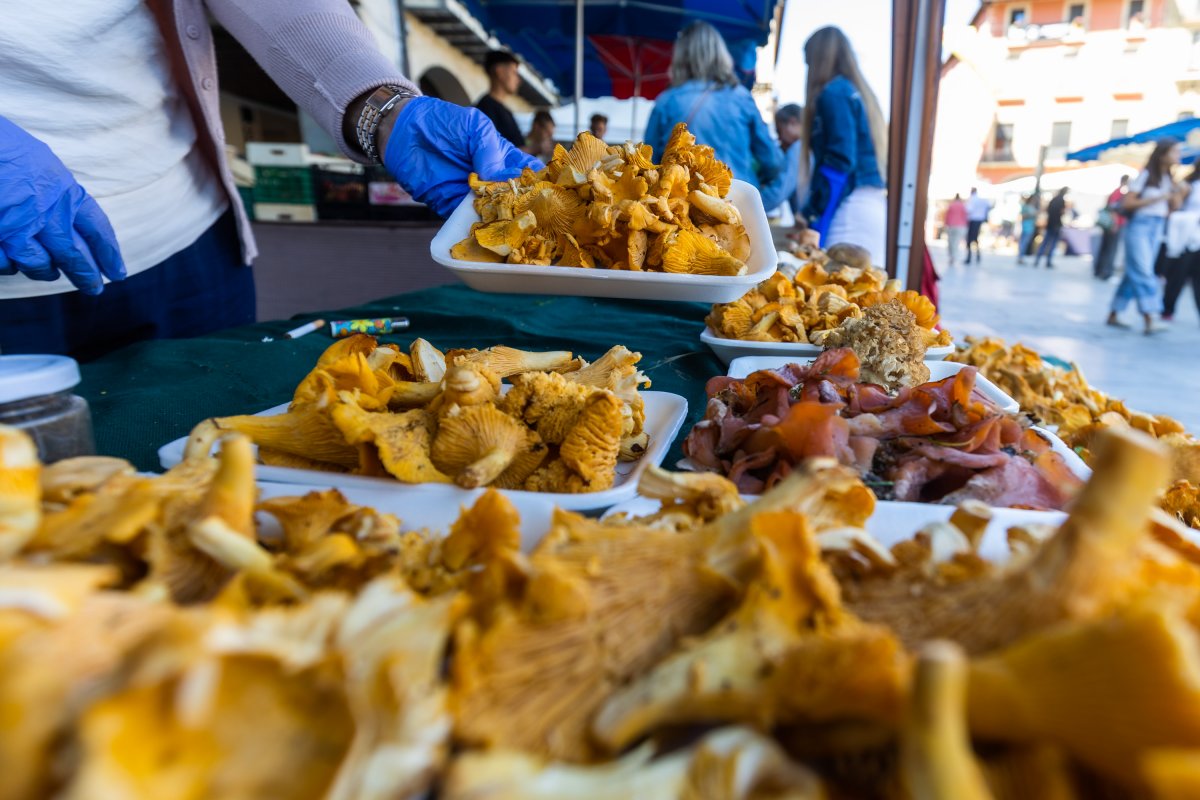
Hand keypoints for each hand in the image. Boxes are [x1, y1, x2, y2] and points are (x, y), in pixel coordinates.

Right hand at [0, 116, 124, 294]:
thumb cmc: (1, 144)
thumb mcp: (38, 160)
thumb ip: (55, 189)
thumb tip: (68, 212)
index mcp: (63, 189)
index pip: (96, 228)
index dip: (108, 253)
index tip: (117, 272)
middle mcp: (46, 213)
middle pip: (74, 254)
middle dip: (87, 275)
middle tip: (95, 288)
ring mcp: (16, 228)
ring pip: (40, 264)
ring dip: (47, 272)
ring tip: (51, 274)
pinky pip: (6, 264)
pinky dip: (10, 266)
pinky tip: (13, 264)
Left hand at [381, 97, 543, 216]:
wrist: (402, 130)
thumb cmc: (443, 122)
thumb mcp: (475, 127)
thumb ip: (490, 150)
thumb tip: (499, 176)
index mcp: (504, 160)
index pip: (530, 175)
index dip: (541, 184)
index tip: (552, 194)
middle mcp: (493, 182)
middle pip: (516, 201)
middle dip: (526, 209)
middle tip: (537, 217)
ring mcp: (474, 198)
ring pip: (495, 215)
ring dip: (504, 222)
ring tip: (517, 229)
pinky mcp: (452, 209)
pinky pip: (468, 222)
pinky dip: (477, 227)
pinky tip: (488, 230)